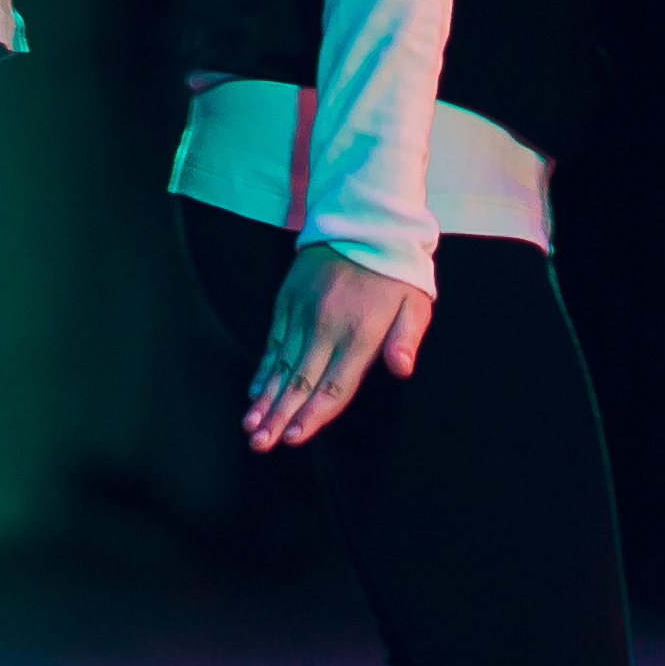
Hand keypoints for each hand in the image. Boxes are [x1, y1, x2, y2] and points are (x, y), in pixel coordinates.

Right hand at [244, 243, 426, 451]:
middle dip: (279, 417)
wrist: (362, 222)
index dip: (314, 415)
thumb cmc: (394, 271)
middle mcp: (327, 328)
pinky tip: (253, 394)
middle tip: (260, 444)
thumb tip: (401, 369)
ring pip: (281, 367)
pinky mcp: (288, 304)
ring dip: (265, 400)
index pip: (334, 385)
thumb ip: (406, 338)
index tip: (294, 438)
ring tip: (250, 427)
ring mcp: (303, 316)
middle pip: (301, 382)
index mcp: (360, 334)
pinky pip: (272, 344)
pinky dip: (263, 371)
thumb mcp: (415, 302)